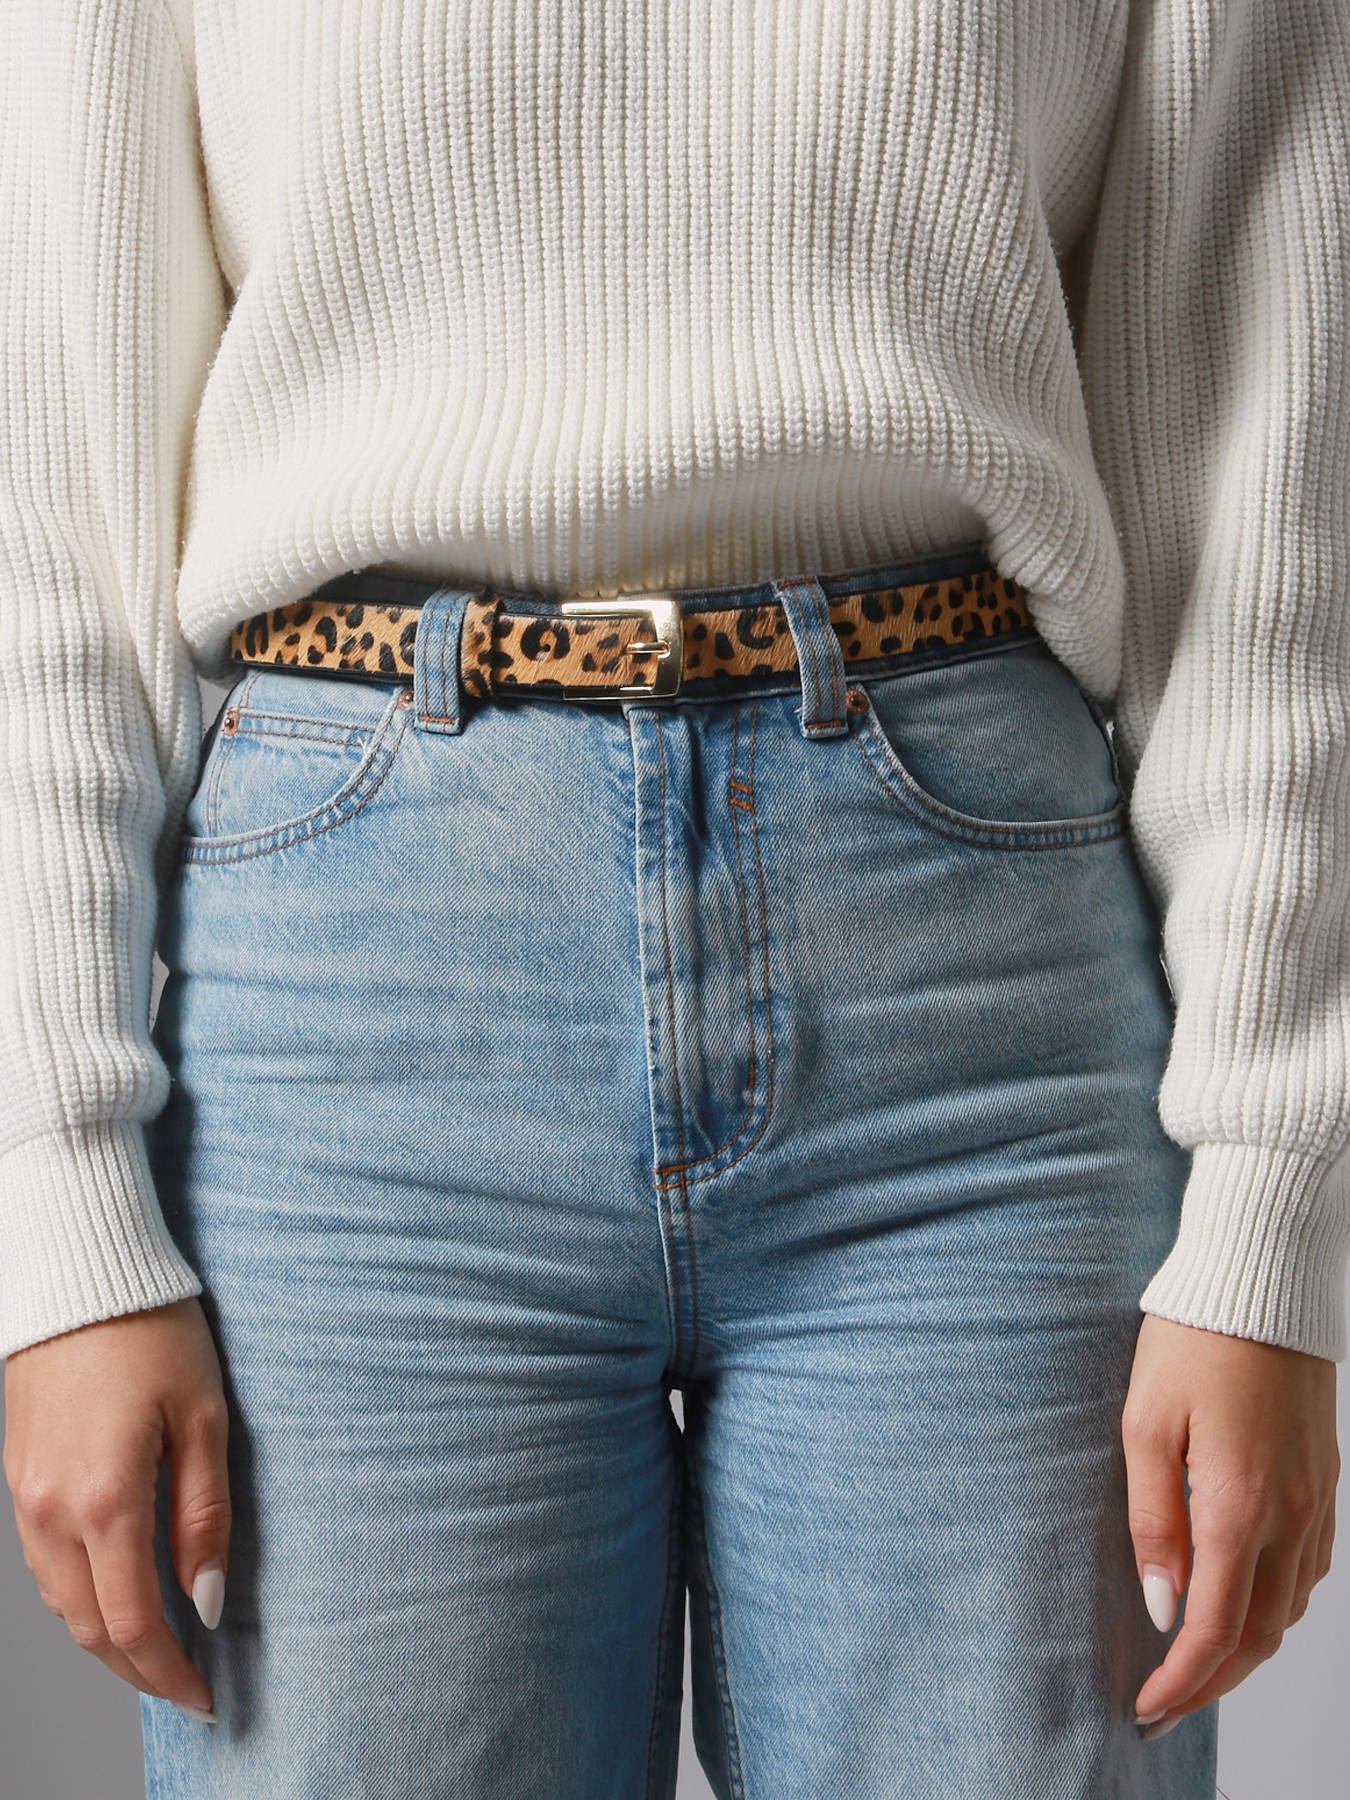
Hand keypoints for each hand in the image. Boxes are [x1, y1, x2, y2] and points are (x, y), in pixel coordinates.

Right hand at [3, 1297, 230, 1720]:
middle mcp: (52, 1508)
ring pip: (59, 1601)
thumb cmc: (154, 1331)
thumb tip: (208, 1601)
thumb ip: (203, 1516)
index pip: (133, 1622)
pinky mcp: (18, 1474)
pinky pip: (43, 1561)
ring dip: (105, 1636)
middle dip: (137, 1669)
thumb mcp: (204, 1417)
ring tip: (158, 1648)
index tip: (205, 1698)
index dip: (169, 1673)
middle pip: (89, 1626)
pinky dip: (79, 1594)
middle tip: (185, 1686)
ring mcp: (26, 1494)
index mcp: (104, 1498)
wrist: (82, 1272)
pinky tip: (114, 1589)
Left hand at [1123, 1312, 1338, 1734]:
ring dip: (1244, 1649)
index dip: (1180, 1681)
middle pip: (1258, 1634)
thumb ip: (1152, 1520)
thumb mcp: (1144, 1424)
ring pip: (1289, 1608)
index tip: (1144, 1706)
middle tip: (1164, 1706)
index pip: (1214, 1628)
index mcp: (1239, 1506)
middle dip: (1211, 1684)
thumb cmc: (1192, 1340)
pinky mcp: (1324, 1480)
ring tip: (1196, 1666)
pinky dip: (1276, 1605)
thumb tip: (1162, 1606)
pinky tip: (1245, 1602)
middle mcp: (1289, 1514)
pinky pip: (1309, 1569)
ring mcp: (1315, 1499)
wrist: (1261, 1278)